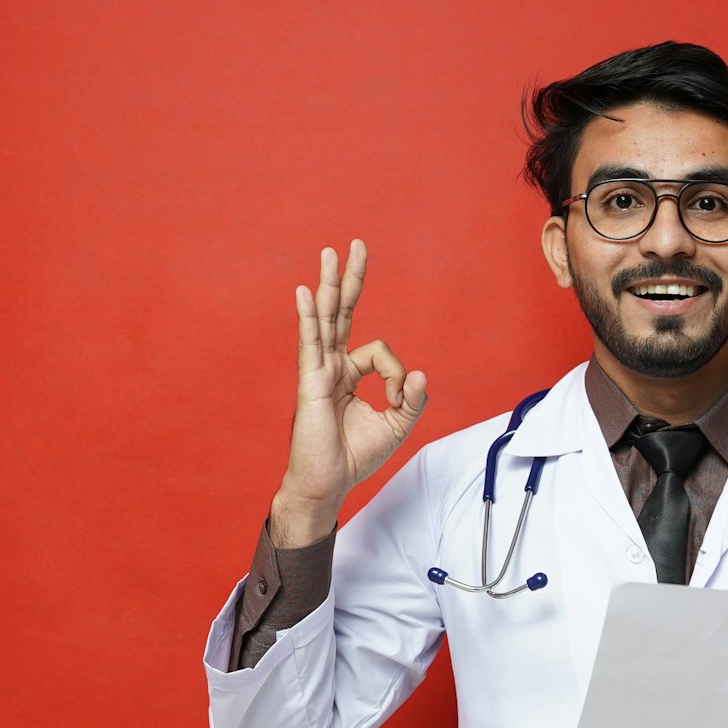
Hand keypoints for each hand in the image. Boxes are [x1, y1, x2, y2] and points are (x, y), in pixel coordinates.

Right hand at [272, 240, 427, 545]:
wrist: (327, 483)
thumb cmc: (354, 457)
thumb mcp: (396, 426)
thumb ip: (411, 399)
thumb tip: (420, 373)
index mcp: (350, 374)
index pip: (380, 351)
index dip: (396, 375)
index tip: (397, 400)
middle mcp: (332, 365)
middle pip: (343, 312)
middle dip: (351, 279)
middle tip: (358, 245)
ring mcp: (318, 371)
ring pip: (327, 319)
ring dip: (330, 285)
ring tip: (331, 252)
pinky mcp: (310, 382)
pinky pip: (311, 342)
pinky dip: (309, 316)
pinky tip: (307, 292)